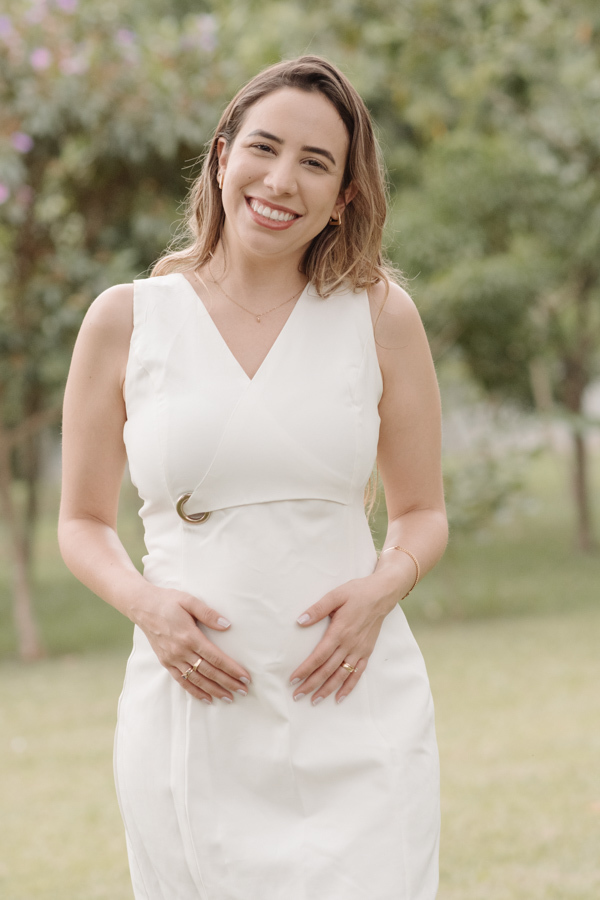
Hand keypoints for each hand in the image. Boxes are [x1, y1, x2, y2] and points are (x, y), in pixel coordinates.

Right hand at [133, 584, 250, 703]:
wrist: (143, 607)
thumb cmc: (168, 601)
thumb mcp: (189, 600)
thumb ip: (209, 613)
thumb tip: (227, 625)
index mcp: (190, 636)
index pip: (216, 658)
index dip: (232, 669)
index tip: (245, 678)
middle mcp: (181, 651)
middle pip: (209, 672)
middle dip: (228, 683)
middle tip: (243, 691)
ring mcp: (172, 659)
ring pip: (197, 680)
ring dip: (214, 690)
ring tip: (229, 698)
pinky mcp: (166, 662)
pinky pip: (181, 681)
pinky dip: (195, 692)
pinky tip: (206, 698)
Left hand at [288, 573, 397, 705]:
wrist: (382, 594)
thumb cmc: (357, 593)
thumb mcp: (336, 595)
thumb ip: (318, 609)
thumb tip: (300, 621)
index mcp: (339, 631)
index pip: (319, 656)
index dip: (305, 669)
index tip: (293, 679)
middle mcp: (349, 644)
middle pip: (327, 670)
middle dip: (311, 684)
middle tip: (297, 695)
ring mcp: (359, 650)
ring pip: (341, 675)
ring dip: (327, 689)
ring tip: (314, 700)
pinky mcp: (367, 652)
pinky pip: (357, 673)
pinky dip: (348, 687)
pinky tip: (339, 697)